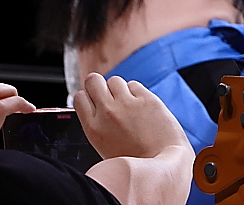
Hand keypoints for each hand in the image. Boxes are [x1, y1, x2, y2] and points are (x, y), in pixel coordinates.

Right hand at [74, 73, 188, 159]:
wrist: (163, 163)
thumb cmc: (135, 160)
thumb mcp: (104, 146)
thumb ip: (98, 124)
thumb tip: (95, 105)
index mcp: (94, 128)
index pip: (80, 97)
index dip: (88, 97)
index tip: (95, 101)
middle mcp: (107, 113)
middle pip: (93, 80)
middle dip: (100, 86)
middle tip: (110, 96)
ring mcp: (127, 104)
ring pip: (115, 80)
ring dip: (120, 89)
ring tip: (129, 104)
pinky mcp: (147, 98)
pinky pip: (134, 84)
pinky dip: (137, 92)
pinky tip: (142, 106)